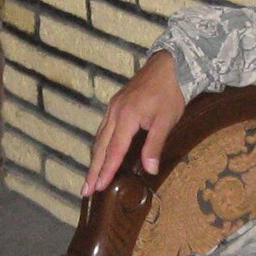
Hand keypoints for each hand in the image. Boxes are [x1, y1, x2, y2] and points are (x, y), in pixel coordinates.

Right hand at [83, 50, 184, 195]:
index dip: (106, 171)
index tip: (98, 188)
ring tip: (90, 177)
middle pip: (100, 147)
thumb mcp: (166, 120)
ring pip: (99, 138)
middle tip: (85, 190)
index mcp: (126, 118)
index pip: (114, 151)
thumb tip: (149, 169)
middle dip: (93, 170)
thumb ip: (154, 145)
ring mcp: (113, 108)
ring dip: (94, 159)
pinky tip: (100, 153)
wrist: (168, 65)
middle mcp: (114, 113)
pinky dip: (99, 145)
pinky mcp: (116, 105)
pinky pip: (103, 129)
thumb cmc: (170, 93)